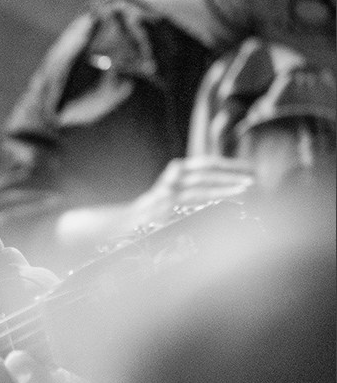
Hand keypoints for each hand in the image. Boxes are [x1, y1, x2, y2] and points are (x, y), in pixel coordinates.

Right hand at [129, 155, 254, 228]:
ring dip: (223, 186)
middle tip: (252, 178)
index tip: (249, 168)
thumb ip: (197, 189)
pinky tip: (221, 201)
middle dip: (230, 173)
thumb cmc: (156, 209)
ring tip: (243, 188)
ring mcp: (167, 190)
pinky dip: (206, 200)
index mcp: (178, 170)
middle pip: (205, 170)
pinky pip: (189, 200)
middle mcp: (173, 176)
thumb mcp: (177, 193)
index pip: (207, 163)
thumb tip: (229, 187)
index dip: (229, 164)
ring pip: (199, 184)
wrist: (129, 220)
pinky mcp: (163, 205)